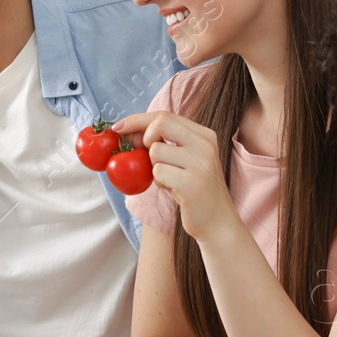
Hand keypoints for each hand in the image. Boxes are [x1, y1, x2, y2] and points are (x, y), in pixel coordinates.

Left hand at [113, 112, 238, 242]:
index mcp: (205, 135)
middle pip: (160, 123)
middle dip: (143, 136)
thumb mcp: (186, 159)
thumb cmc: (194, 189)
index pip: (165, 115)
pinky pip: (158, 172)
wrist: (217, 220)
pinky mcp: (191, 183)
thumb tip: (128, 132)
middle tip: (141, 153)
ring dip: (153, 167)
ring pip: (155, 151)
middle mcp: (205, 145)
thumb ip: (165, 142)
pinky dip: (158, 182)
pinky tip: (173, 190)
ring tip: (169, 179)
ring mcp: (200, 163)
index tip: (119, 127)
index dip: (138, 120)